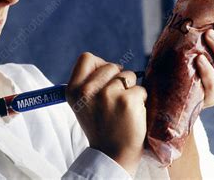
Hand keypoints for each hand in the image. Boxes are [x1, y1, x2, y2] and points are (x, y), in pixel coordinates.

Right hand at [66, 52, 146, 175]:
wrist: (112, 154)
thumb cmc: (100, 126)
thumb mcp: (82, 104)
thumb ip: (89, 83)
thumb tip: (109, 66)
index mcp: (73, 90)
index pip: (86, 58)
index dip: (99, 65)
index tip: (105, 78)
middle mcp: (87, 91)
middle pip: (110, 65)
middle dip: (118, 78)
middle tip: (116, 99)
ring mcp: (107, 95)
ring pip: (127, 75)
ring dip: (130, 89)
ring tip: (123, 107)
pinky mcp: (127, 101)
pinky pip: (140, 89)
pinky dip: (140, 99)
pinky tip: (132, 114)